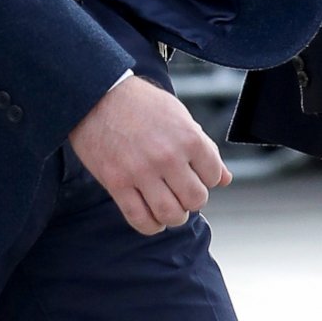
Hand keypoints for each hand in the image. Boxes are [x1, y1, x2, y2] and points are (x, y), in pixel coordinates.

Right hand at [69, 74, 230, 234]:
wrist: (96, 95)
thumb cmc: (140, 104)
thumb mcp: (179, 117)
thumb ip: (204, 148)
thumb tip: (226, 179)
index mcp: (188, 137)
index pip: (214, 177)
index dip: (207, 179)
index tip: (194, 174)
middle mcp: (168, 157)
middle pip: (195, 200)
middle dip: (192, 200)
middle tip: (181, 193)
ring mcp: (141, 172)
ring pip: (170, 214)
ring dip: (174, 216)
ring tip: (169, 209)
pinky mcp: (116, 183)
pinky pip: (139, 218)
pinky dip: (150, 226)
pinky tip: (152, 220)